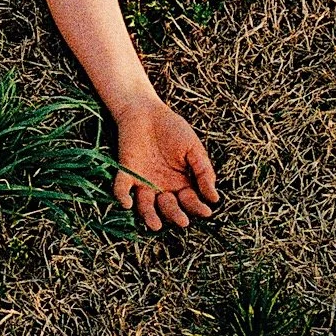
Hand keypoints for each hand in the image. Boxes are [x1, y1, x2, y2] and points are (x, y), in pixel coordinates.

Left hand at [112, 99, 218, 230]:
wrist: (146, 111)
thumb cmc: (172, 129)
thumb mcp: (193, 149)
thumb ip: (203, 172)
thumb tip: (214, 198)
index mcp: (181, 183)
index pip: (190, 202)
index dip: (197, 208)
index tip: (205, 211)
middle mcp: (162, 188)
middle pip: (169, 208)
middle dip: (175, 215)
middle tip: (182, 220)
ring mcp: (143, 182)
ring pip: (145, 206)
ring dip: (149, 216)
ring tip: (155, 225)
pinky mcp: (126, 173)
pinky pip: (122, 189)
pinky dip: (123, 196)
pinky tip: (127, 203)